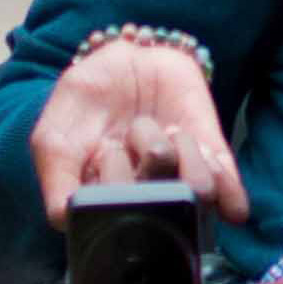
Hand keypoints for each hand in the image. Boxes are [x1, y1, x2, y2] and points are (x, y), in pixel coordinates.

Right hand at [29, 29, 241, 218]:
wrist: (125, 57)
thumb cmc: (83, 103)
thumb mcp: (53, 137)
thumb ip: (57, 179)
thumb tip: (62, 219)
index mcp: (110, 202)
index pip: (121, 226)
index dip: (116, 192)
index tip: (104, 157)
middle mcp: (150, 198)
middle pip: (164, 209)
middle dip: (144, 167)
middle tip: (125, 139)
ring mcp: (183, 180)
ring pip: (199, 191)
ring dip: (181, 153)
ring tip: (162, 130)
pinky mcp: (213, 157)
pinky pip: (228, 184)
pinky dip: (224, 178)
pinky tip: (201, 151)